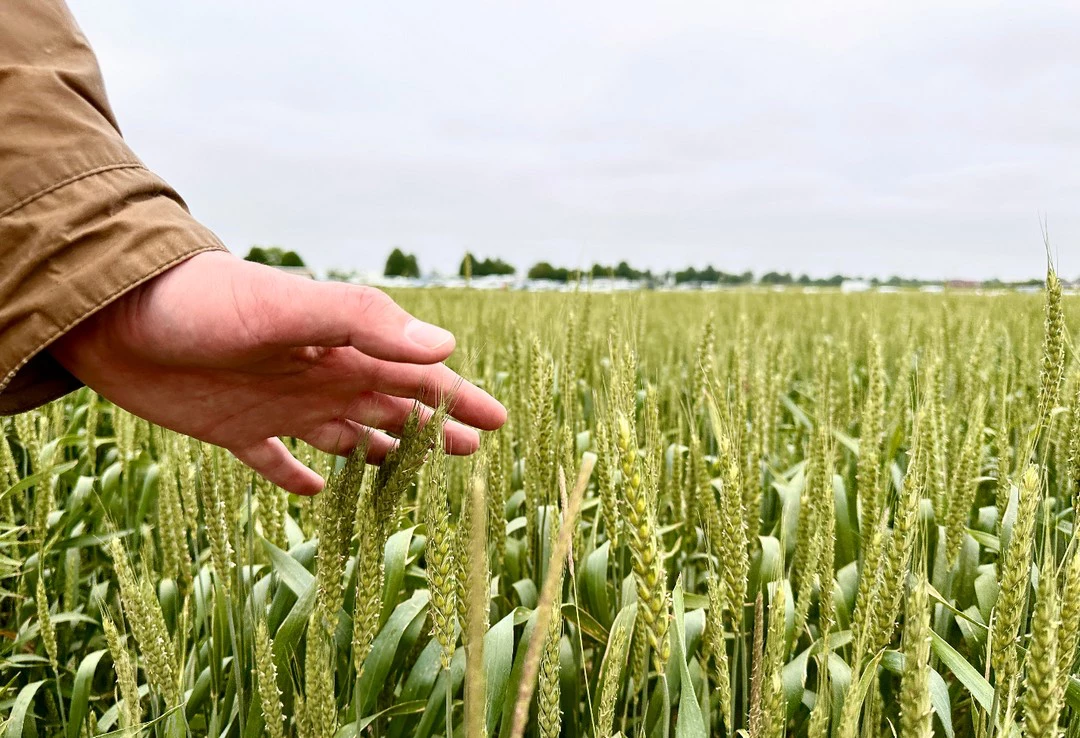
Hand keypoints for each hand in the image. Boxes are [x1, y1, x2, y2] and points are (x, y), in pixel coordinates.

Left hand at [49, 251, 506, 494]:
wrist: (113, 314)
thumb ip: (364, 321)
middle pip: (391, 409)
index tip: (498, 420)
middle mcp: (320, 377)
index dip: (459, 397)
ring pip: (346, 436)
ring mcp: (279, 405)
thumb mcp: (288, 307)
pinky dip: (298, 477)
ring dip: (381, 453)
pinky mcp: (234, 430)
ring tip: (410, 475)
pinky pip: (276, 462)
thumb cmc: (204, 304)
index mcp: (342, 349)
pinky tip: (313, 493)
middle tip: (472, 452)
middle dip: (433, 428)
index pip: (416, 375)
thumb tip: (444, 348)